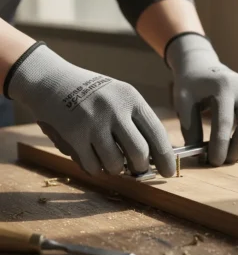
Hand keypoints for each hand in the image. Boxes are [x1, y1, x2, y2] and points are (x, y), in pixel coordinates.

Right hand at [5, 42, 174, 176]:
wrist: (52, 81)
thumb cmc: (93, 94)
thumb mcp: (120, 97)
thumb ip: (137, 123)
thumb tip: (156, 155)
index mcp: (131, 98)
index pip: (157, 133)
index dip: (166, 158)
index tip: (169, 173)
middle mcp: (114, 109)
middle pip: (140, 153)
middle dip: (141, 168)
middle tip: (137, 169)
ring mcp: (93, 122)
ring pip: (116, 164)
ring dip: (116, 169)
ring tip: (111, 160)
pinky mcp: (73, 136)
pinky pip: (93, 167)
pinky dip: (96, 168)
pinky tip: (92, 156)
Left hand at [167, 34, 237, 165]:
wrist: (201, 66)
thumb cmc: (189, 84)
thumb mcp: (183, 102)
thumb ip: (190, 127)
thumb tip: (198, 154)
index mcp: (223, 87)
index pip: (224, 122)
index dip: (220, 145)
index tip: (213, 161)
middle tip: (223, 161)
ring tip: (231, 157)